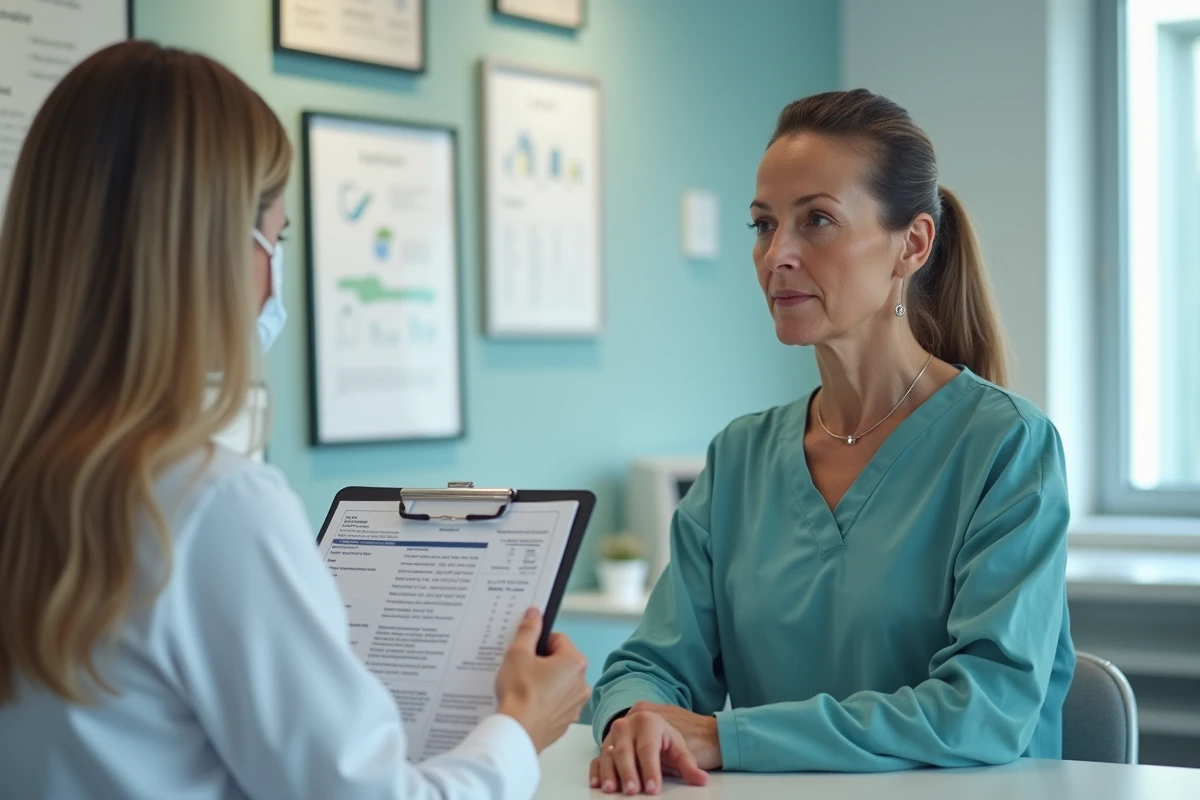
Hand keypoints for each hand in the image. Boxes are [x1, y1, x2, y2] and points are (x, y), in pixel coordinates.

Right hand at [495, 608, 589, 752]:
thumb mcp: (518, 653)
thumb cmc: (519, 694)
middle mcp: (581, 683)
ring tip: (523, 688)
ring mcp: (575, 704)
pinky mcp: (566, 720)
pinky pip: (556, 702)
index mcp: (574, 662)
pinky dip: (544, 701)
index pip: (557, 639)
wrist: (517, 732)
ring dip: (544, 682)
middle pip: (560, 661)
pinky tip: (528, 703)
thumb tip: (535, 614)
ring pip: (559, 682)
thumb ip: (529, 629)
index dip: (538, 643)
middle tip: (522, 670)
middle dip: (541, 663)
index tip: (526, 651)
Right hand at [588, 704, 709, 795]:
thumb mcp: (678, 748)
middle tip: (632, 791)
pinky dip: (596, 771)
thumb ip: (688, 765)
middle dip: (628, 772)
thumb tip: (701, 779)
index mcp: (647, 721)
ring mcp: (613, 736)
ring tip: (612, 789)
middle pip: (625, 751)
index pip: (648, 748)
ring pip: (608, 755)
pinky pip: (597, 759)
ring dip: (609, 773)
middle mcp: (627, 725)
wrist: (647, 725)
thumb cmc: (662, 738)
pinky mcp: (603, 747)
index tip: (653, 788)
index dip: (650, 769)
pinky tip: (597, 783)